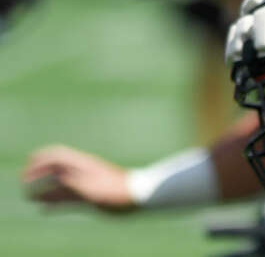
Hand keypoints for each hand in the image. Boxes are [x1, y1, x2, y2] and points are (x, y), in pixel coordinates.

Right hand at [21, 144, 136, 212]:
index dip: (39, 161)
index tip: (27, 172)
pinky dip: (54, 200)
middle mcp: (83, 170)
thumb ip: (74, 183)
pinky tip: (46, 208)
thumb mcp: (93, 188)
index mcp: (82, 164)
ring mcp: (86, 182)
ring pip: (60, 183)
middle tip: (25, 181)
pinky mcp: (91, 194)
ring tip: (30, 196)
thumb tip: (56, 178)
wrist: (140, 195)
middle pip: (55, 168)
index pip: (56, 155)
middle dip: (38, 173)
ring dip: (44, 188)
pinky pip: (67, 196)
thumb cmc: (117, 190)